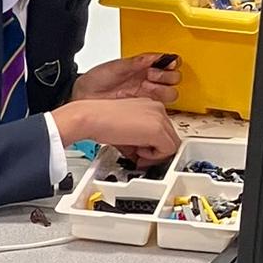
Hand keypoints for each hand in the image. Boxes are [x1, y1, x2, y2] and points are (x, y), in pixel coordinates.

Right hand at [51, 97, 180, 162]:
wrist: (90, 118)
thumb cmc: (99, 121)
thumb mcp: (124, 130)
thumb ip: (137, 140)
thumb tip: (142, 156)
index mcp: (149, 106)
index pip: (163, 129)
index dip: (153, 144)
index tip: (141, 151)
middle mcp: (157, 109)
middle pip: (170, 137)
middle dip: (155, 151)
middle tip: (140, 157)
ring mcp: (159, 118)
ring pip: (172, 144)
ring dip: (155, 154)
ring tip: (136, 154)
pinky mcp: (158, 129)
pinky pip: (168, 150)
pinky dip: (154, 157)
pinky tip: (137, 152)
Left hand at [72, 53, 180, 103]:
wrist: (83, 96)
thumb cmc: (96, 79)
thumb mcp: (117, 67)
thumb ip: (137, 62)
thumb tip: (154, 57)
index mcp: (144, 67)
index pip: (169, 64)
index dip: (172, 64)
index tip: (168, 63)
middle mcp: (147, 81)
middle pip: (174, 80)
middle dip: (166, 77)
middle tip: (151, 76)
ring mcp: (145, 95)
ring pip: (169, 94)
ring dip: (162, 90)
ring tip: (147, 87)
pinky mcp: (141, 108)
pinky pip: (158, 108)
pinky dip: (156, 105)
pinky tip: (144, 100)